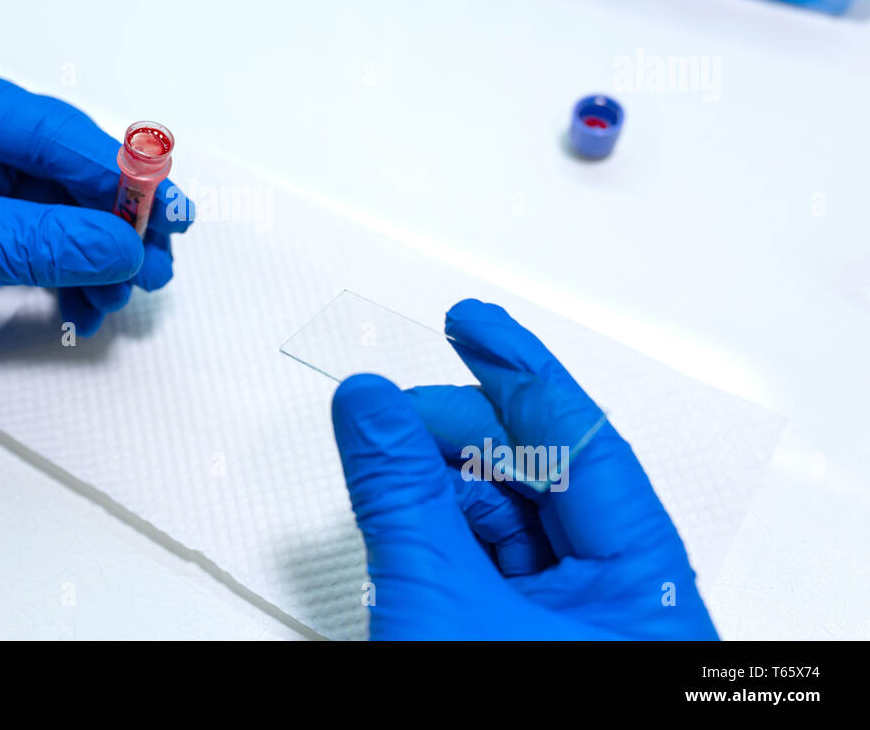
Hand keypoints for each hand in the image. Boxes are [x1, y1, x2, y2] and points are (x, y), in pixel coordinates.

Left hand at [0, 48, 191, 417]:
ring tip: (122, 295)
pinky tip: (80, 306)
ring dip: (94, 255)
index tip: (164, 213)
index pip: (50, 130)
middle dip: (113, 219)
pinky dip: (63, 277)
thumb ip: (36, 240)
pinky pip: (33, 247)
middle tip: (159, 260)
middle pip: (63, 169)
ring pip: (56, 213)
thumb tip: (123, 244)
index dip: (116, 174)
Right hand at [331, 298, 717, 639]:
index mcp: (643, 591)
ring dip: (447, 483)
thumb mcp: (437, 595)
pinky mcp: (536, 638)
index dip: (522, 369)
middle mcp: (623, 603)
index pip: (584, 442)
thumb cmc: (494, 726)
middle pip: (547, 473)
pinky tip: (409, 510)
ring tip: (390, 459)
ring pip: (516, 517)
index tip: (472, 322)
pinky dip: (448, 528)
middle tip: (394, 410)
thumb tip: (369, 405)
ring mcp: (580, 623)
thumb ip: (399, 492)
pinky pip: (497, 559)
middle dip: (464, 430)